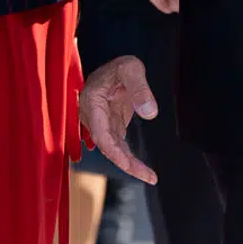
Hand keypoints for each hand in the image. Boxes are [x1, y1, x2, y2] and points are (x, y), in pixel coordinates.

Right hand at [79, 56, 158, 183]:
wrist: (113, 68)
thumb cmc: (119, 66)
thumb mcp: (131, 68)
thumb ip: (140, 88)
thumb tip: (150, 113)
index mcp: (92, 103)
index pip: (101, 133)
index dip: (113, 151)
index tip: (128, 164)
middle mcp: (93, 118)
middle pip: (107, 147)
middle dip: (126, 163)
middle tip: (148, 176)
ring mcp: (101, 124)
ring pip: (113, 149)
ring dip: (129, 164)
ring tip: (150, 176)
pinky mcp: (110, 128)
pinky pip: (118, 146)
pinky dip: (129, 158)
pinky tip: (142, 169)